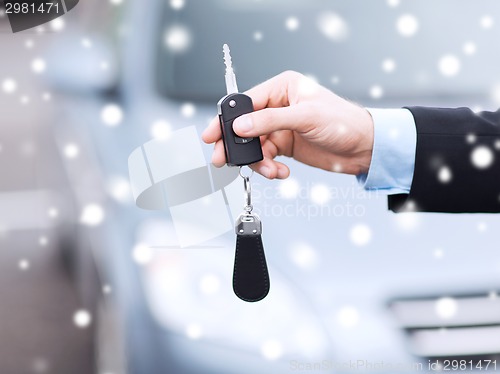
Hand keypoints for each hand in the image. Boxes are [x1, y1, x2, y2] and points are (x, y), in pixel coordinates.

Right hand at [202, 71, 373, 178]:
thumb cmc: (343, 122)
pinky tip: (281, 172)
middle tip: (223, 159)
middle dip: (236, 144)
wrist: (364, 148)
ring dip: (258, 161)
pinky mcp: (285, 146)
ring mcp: (280, 127)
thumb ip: (270, 121)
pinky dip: (269, 168)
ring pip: (254, 145)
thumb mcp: (305, 117)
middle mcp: (278, 106)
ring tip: (270, 170)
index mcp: (282, 88)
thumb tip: (240, 126)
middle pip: (245, 125)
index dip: (228, 119)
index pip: (246, 102)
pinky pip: (266, 158)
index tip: (213, 135)